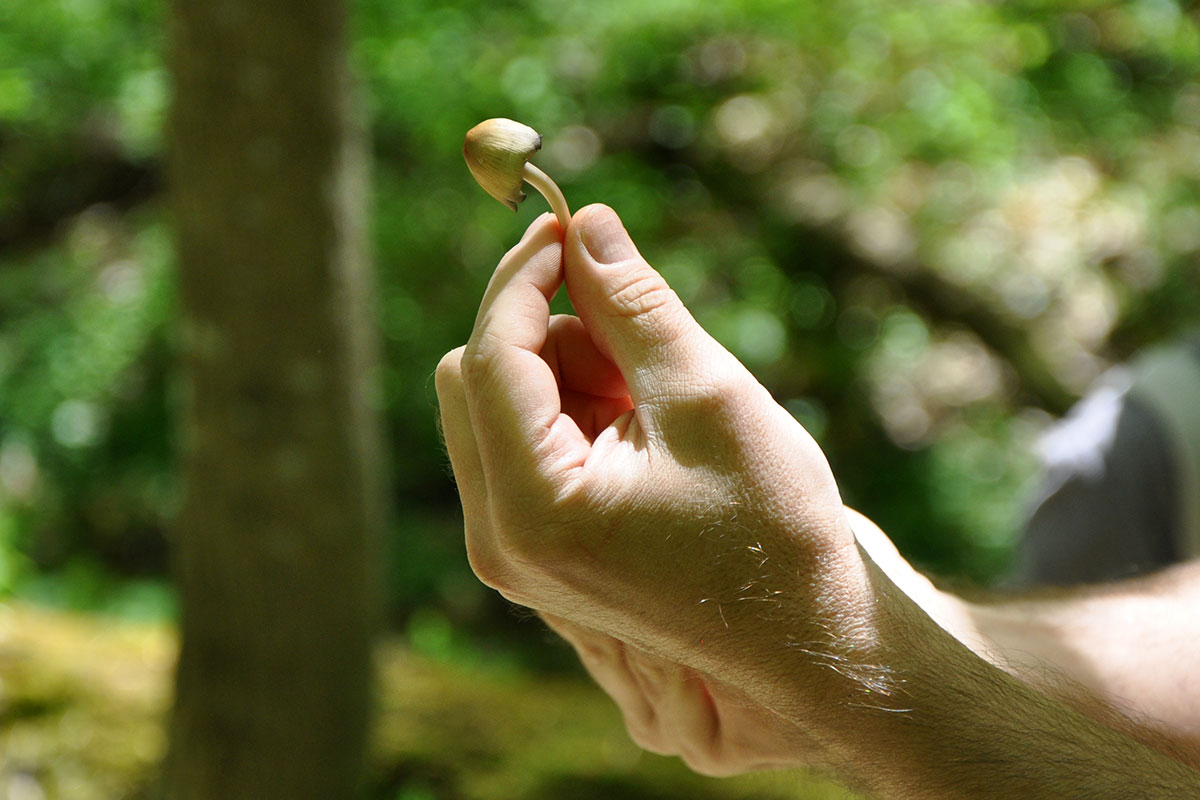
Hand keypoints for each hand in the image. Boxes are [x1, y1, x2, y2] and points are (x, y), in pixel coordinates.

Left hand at [436, 205, 888, 744]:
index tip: (569, 225)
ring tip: (654, 401)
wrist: (803, 640)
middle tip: (635, 340)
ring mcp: (511, 552)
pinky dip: (569, 412)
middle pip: (474, 379)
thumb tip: (586, 222)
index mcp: (533, 510)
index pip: (490, 357)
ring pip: (494, 408)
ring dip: (564, 373)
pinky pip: (519, 446)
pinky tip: (641, 429)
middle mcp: (499, 540)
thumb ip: (635, 306)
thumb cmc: (772, 530)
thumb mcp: (709, 398)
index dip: (526, 278)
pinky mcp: (533, 551)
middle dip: (546, 333)